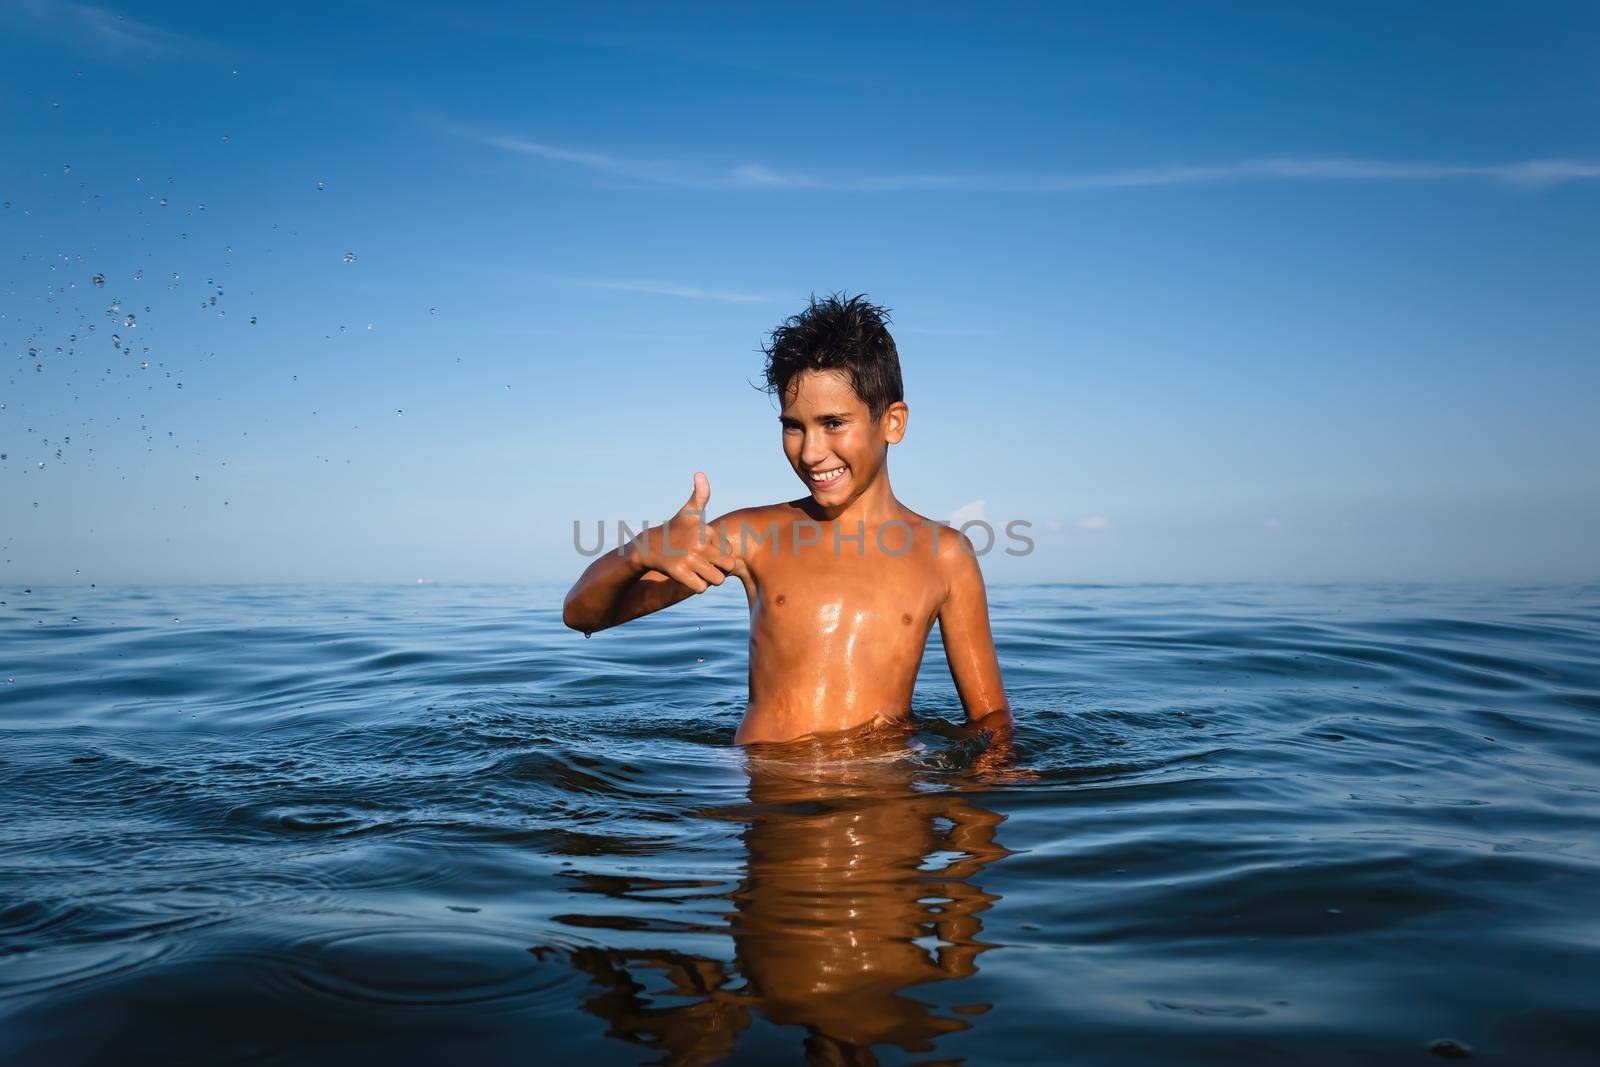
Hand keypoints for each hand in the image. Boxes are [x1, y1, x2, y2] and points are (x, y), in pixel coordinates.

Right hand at [628, 472, 736, 592]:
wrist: (649, 547)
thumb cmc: (675, 529)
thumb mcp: (689, 512)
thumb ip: (700, 495)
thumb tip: (700, 474)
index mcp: (706, 529)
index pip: (729, 552)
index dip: (719, 554)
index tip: (706, 549)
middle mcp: (699, 542)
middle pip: (728, 567)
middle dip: (720, 569)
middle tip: (706, 565)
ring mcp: (688, 558)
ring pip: (716, 580)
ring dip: (709, 579)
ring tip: (698, 571)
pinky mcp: (679, 573)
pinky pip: (701, 588)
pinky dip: (697, 586)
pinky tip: (689, 577)